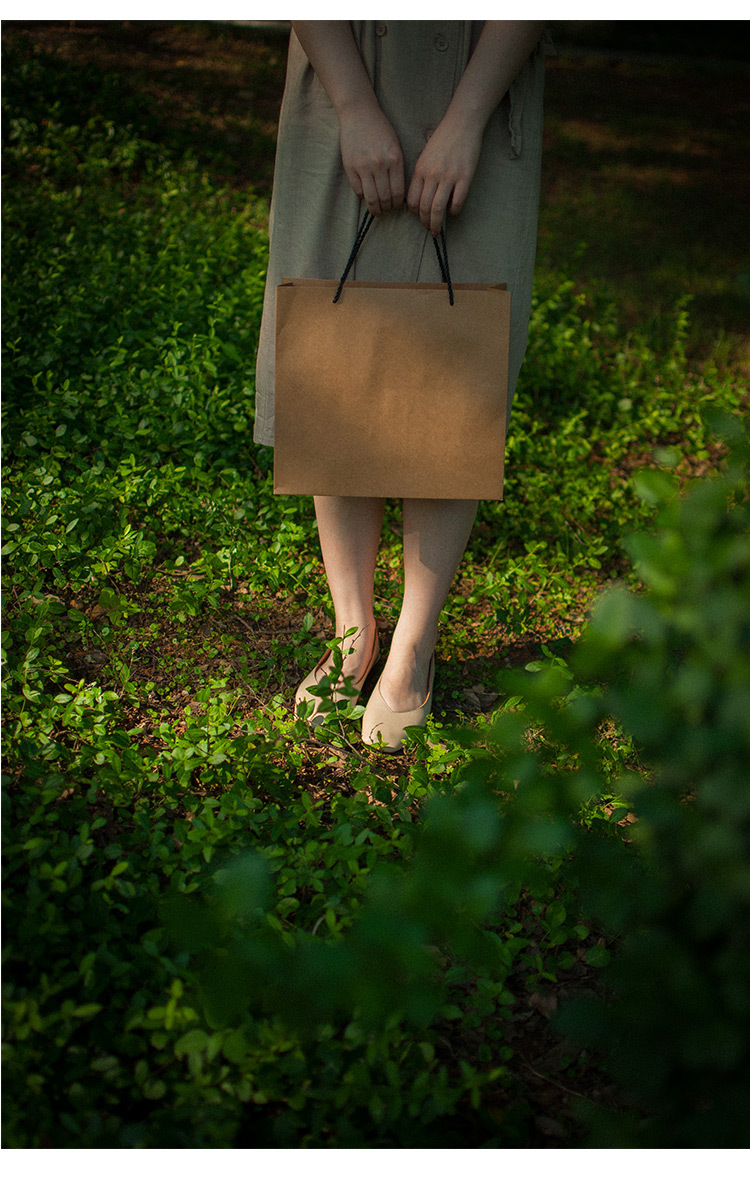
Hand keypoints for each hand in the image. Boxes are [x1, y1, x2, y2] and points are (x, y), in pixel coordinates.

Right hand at [339, 105, 404, 215]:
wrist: (359, 114)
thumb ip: (397, 168)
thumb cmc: (380, 129)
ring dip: (374, 208)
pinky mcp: (350, 167)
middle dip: (386, 208)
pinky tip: (366, 195)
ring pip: (371, 198)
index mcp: (394, 159)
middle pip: (385, 198)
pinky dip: (363, 196)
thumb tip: (398, 193)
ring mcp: (364, 166)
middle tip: (386, 210)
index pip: (398, 192)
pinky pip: (357, 190)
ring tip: (376, 210)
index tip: (396, 206)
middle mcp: (380, 164)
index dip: (398, 204)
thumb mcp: (395, 146)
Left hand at [407, 114, 482, 234]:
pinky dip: (454, 211)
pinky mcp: (465, 177)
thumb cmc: (443, 139)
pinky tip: (453, 212)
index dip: (414, 213)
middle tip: (429, 229)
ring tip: (437, 230)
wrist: (462, 124)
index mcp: (420, 170)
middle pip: (424, 208)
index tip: (419, 217)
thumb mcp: (425, 156)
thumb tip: (420, 197)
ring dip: (436, 223)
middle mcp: (432, 175)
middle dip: (425, 223)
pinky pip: (457, 202)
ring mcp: (449, 176)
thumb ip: (422, 176)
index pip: (412, 200)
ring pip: (438, 209)